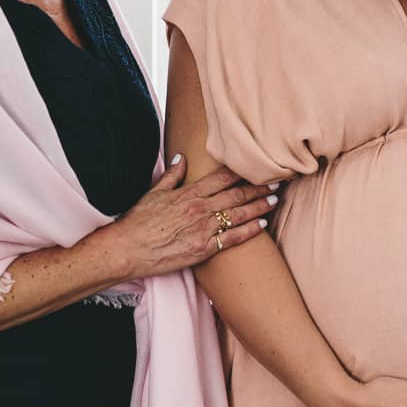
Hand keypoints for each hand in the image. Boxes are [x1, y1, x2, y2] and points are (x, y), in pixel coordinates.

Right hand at [104, 156, 276, 278]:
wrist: (127, 250)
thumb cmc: (137, 222)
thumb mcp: (153, 193)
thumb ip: (172, 174)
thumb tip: (182, 156)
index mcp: (188, 193)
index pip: (222, 178)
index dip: (243, 172)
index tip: (258, 167)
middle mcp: (199, 209)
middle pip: (236, 194)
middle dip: (259, 188)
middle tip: (278, 182)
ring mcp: (203, 230)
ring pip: (239, 214)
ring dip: (259, 206)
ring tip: (275, 199)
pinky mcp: (203, 249)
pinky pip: (233, 238)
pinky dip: (250, 230)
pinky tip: (262, 223)